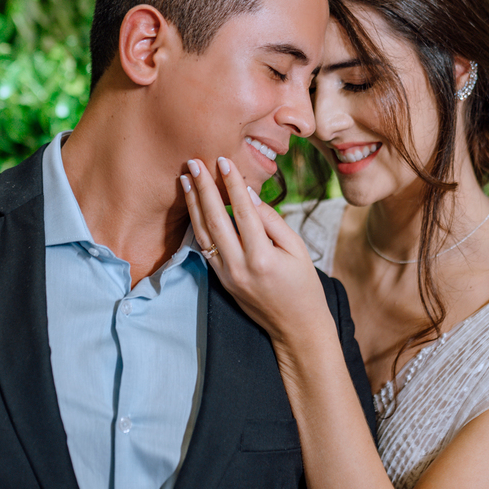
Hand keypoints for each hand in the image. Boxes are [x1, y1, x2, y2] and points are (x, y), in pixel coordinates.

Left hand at [181, 156, 332, 349]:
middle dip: (203, 188)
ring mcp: (227, 275)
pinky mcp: (221, 281)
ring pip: (203, 233)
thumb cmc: (303, 285)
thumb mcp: (297, 249)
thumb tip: (249, 194)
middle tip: (194, 161)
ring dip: (193, 204)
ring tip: (186, 178)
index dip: (232, 184)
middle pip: (215, 219)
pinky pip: (205, 248)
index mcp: (263, 257)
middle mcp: (239, 266)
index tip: (223, 161)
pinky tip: (192, 206)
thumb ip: (272, 221)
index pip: (243, 211)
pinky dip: (197, 225)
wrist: (296, 328)